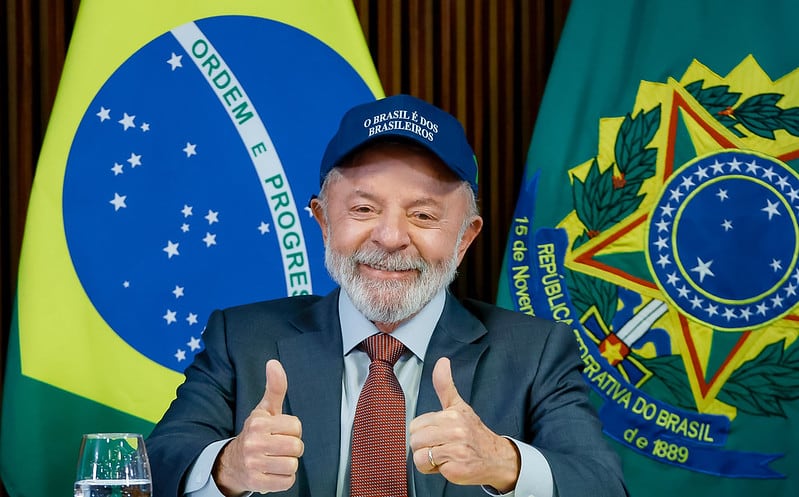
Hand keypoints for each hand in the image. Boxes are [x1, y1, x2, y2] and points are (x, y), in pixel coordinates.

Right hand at [213, 360, 303, 494]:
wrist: (233, 462)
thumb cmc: (256, 433)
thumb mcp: (265, 409)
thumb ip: (274, 387)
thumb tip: (273, 363)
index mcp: (258, 423)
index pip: (296, 427)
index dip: (293, 430)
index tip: (281, 432)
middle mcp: (253, 443)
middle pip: (296, 447)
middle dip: (293, 448)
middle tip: (280, 447)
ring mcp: (254, 464)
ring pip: (293, 465)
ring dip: (288, 464)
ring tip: (276, 459)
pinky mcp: (257, 483)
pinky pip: (287, 482)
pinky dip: (284, 479)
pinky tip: (273, 471)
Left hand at [409, 357, 519, 492]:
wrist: (496, 458)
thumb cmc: (474, 433)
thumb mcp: (459, 407)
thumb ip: (445, 385)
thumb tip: (442, 361)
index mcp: (452, 415)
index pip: (415, 425)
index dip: (423, 432)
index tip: (437, 434)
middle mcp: (455, 431)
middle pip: (415, 440)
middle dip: (424, 447)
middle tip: (441, 447)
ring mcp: (457, 450)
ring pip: (419, 456)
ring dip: (428, 460)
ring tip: (444, 456)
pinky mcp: (457, 468)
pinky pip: (429, 468)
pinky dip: (436, 470)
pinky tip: (449, 465)